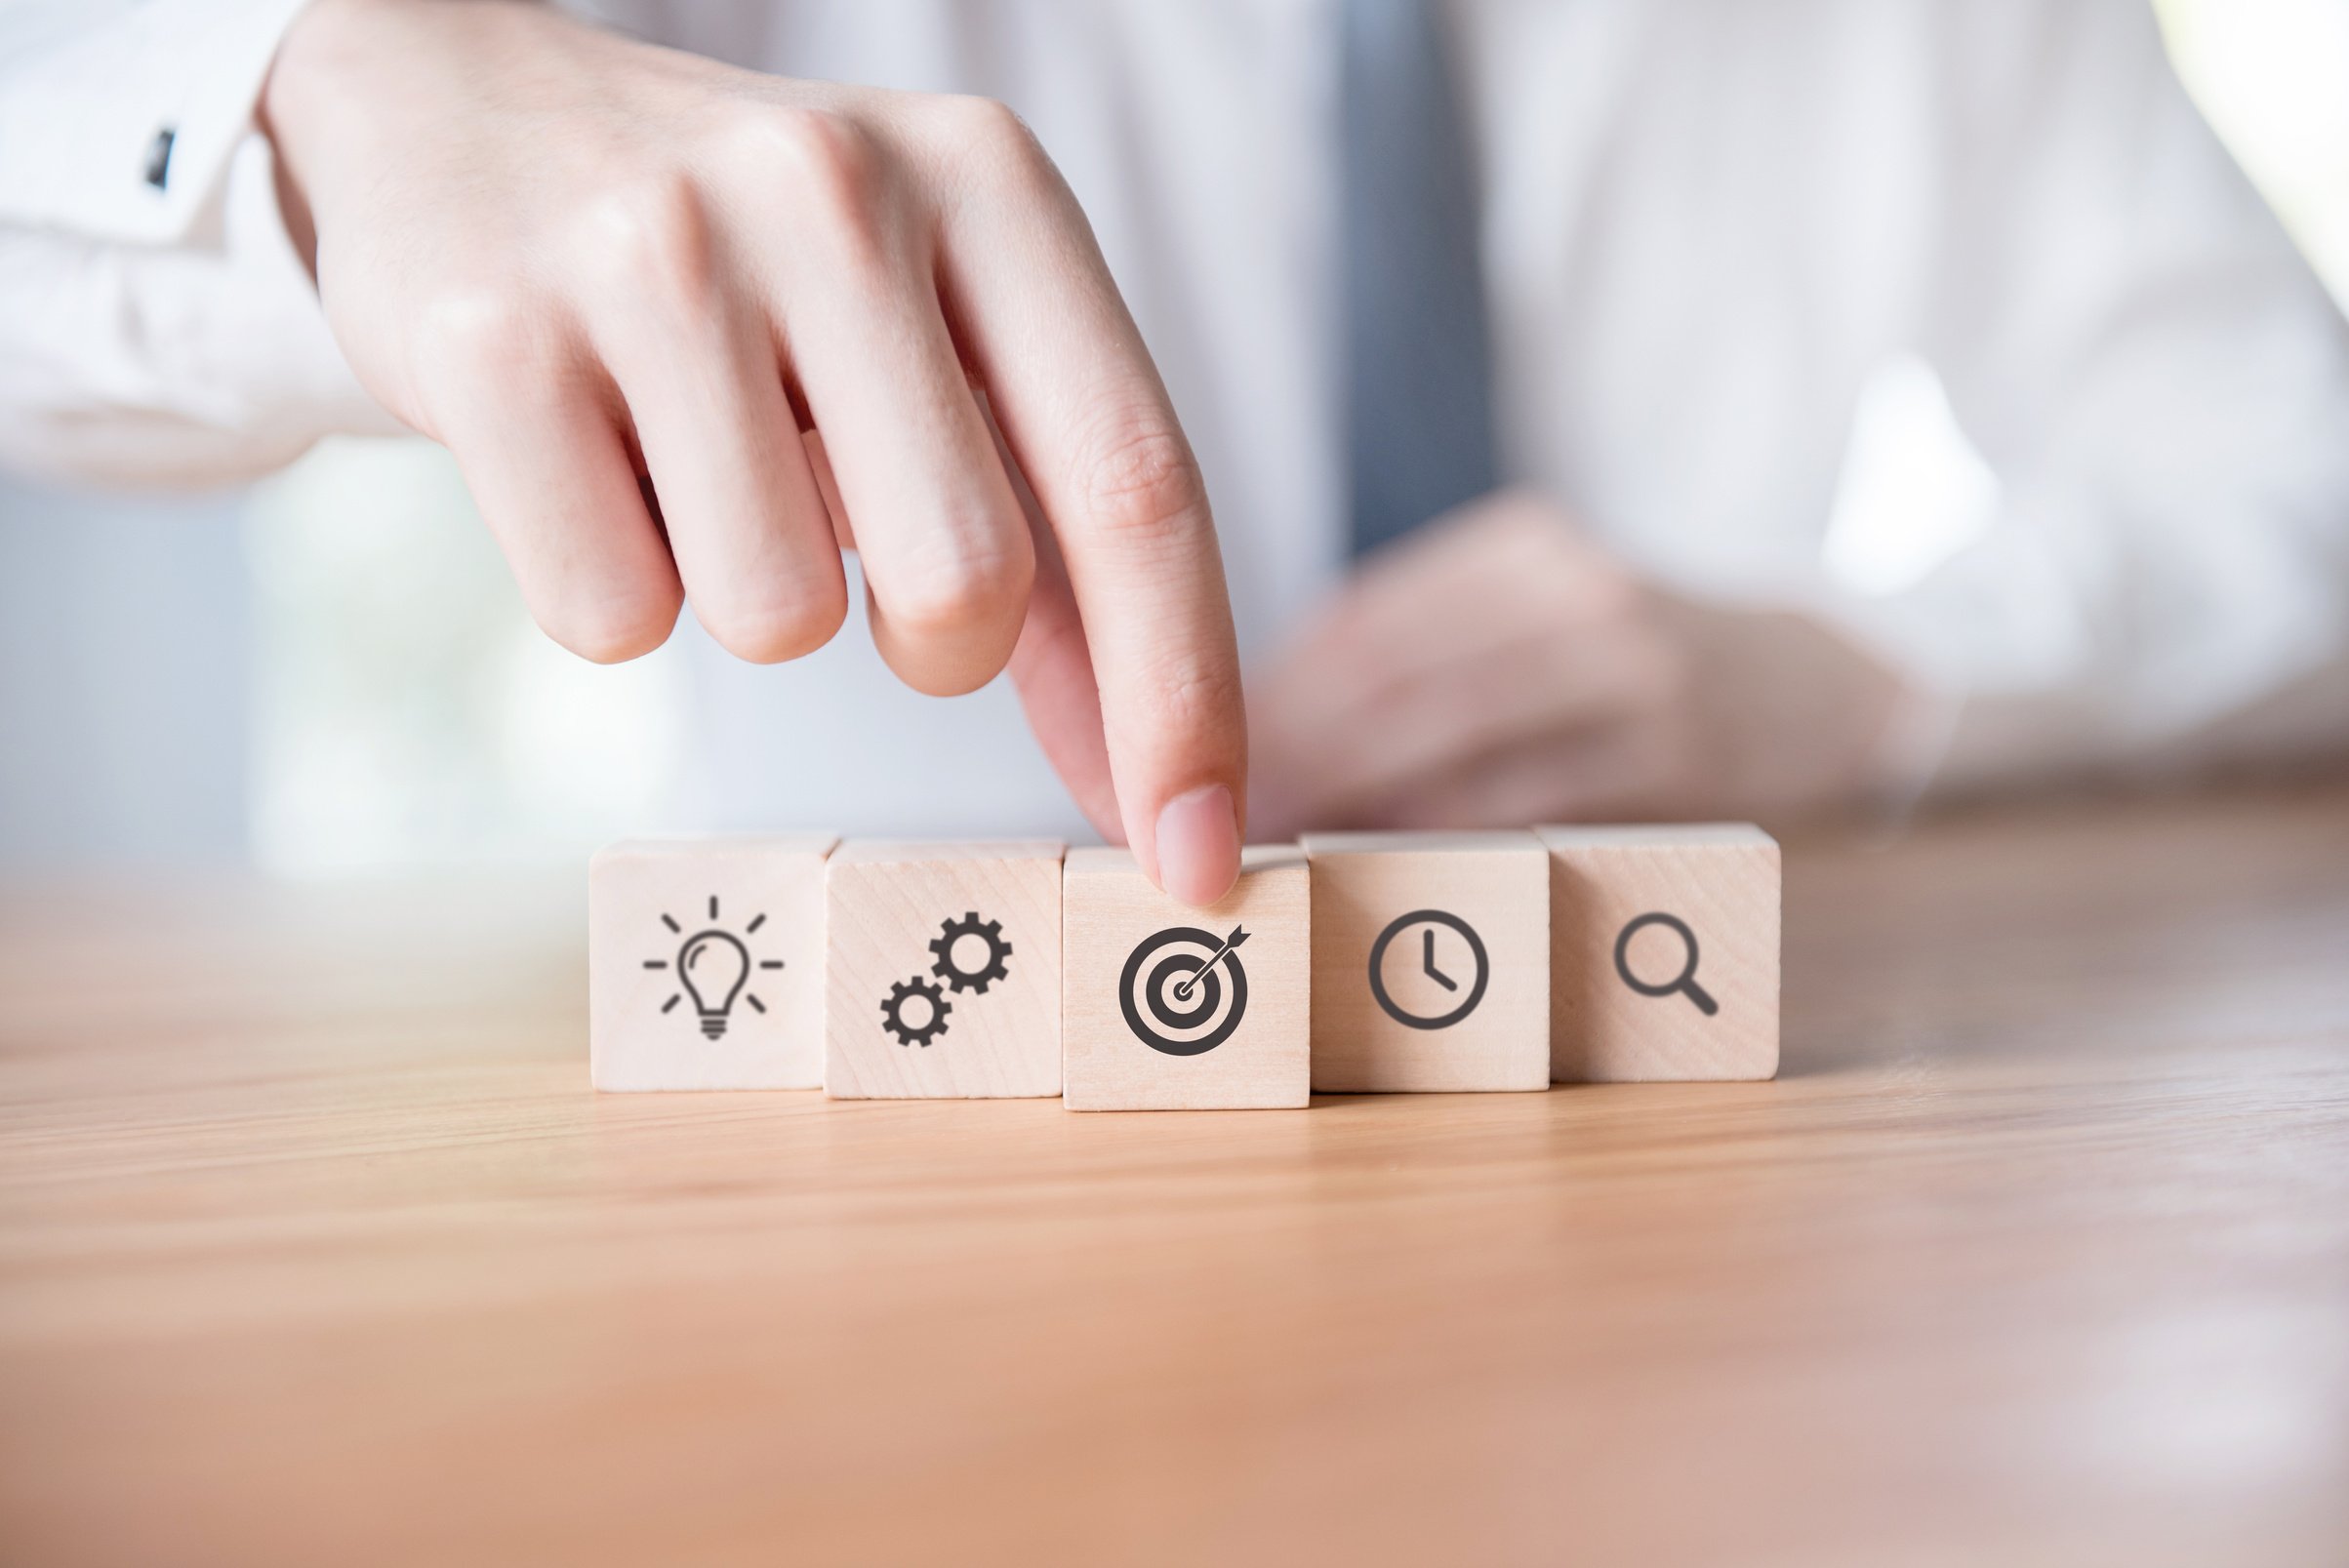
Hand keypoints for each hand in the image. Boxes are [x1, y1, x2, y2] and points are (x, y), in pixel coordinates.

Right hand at [261, 0, 1244, 900]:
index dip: (1182, 696)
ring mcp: (655, 250)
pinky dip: (610, 589)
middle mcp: (835, 189)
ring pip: (776, 623)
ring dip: (751, 599)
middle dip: (932, 646)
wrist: (461, 110)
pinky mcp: (491, 338)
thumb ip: (1062, 551)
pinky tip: (592, 461)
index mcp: (989, 184)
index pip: (1137, 482)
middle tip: (852, 543)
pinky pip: (610, 617)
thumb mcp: (938, 344)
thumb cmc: (753, 275)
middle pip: (968, 583)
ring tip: (697, 462)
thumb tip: (1150, 793)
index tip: (1196, 861)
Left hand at [1249, 491, 1909, 833]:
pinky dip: (1439, 833)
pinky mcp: (1674, 744)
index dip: (1264, 696)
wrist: (1836, 685)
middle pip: (1388, 672)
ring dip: (1341, 799)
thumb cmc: (1645, 672)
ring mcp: (1629, 661)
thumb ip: (1424, 664)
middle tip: (1194, 820)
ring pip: (1447, 734)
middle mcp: (1569, 586)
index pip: (1359, 620)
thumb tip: (1261, 744)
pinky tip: (1374, 868)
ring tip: (1259, 853)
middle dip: (1281, 752)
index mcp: (1519, 547)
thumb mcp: (1541, 624)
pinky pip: (1526, 797)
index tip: (1180, 757)